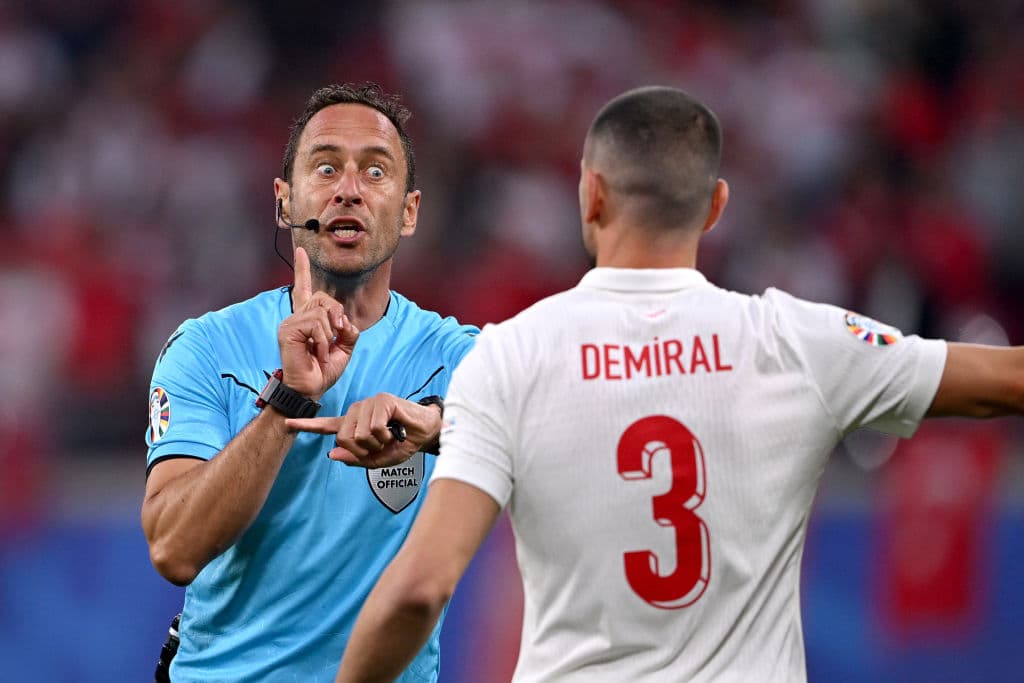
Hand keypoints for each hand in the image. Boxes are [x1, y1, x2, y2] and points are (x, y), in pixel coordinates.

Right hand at [277, 247, 359, 398]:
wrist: (309, 390)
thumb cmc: (322, 371)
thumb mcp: (344, 349)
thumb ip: (348, 331)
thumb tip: (344, 321)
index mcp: (307, 319)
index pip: (304, 289)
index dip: (302, 270)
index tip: (301, 251)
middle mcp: (296, 317)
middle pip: (323, 298)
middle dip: (337, 315)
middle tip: (338, 335)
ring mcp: (290, 322)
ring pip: (322, 312)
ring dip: (330, 334)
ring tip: (324, 351)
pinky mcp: (288, 330)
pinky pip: (316, 325)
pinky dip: (324, 341)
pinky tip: (318, 353)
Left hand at [286, 393, 442, 467]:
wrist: (427, 432)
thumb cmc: (404, 443)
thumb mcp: (379, 459)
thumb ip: (356, 459)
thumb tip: (332, 454)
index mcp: (354, 424)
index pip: (327, 425)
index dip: (307, 425)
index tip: (287, 422)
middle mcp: (358, 411)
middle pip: (343, 438)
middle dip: (363, 450)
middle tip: (381, 446)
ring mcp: (368, 404)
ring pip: (358, 434)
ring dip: (377, 443)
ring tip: (390, 435)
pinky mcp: (381, 401)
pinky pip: (373, 427)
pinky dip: (386, 435)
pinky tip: (395, 429)